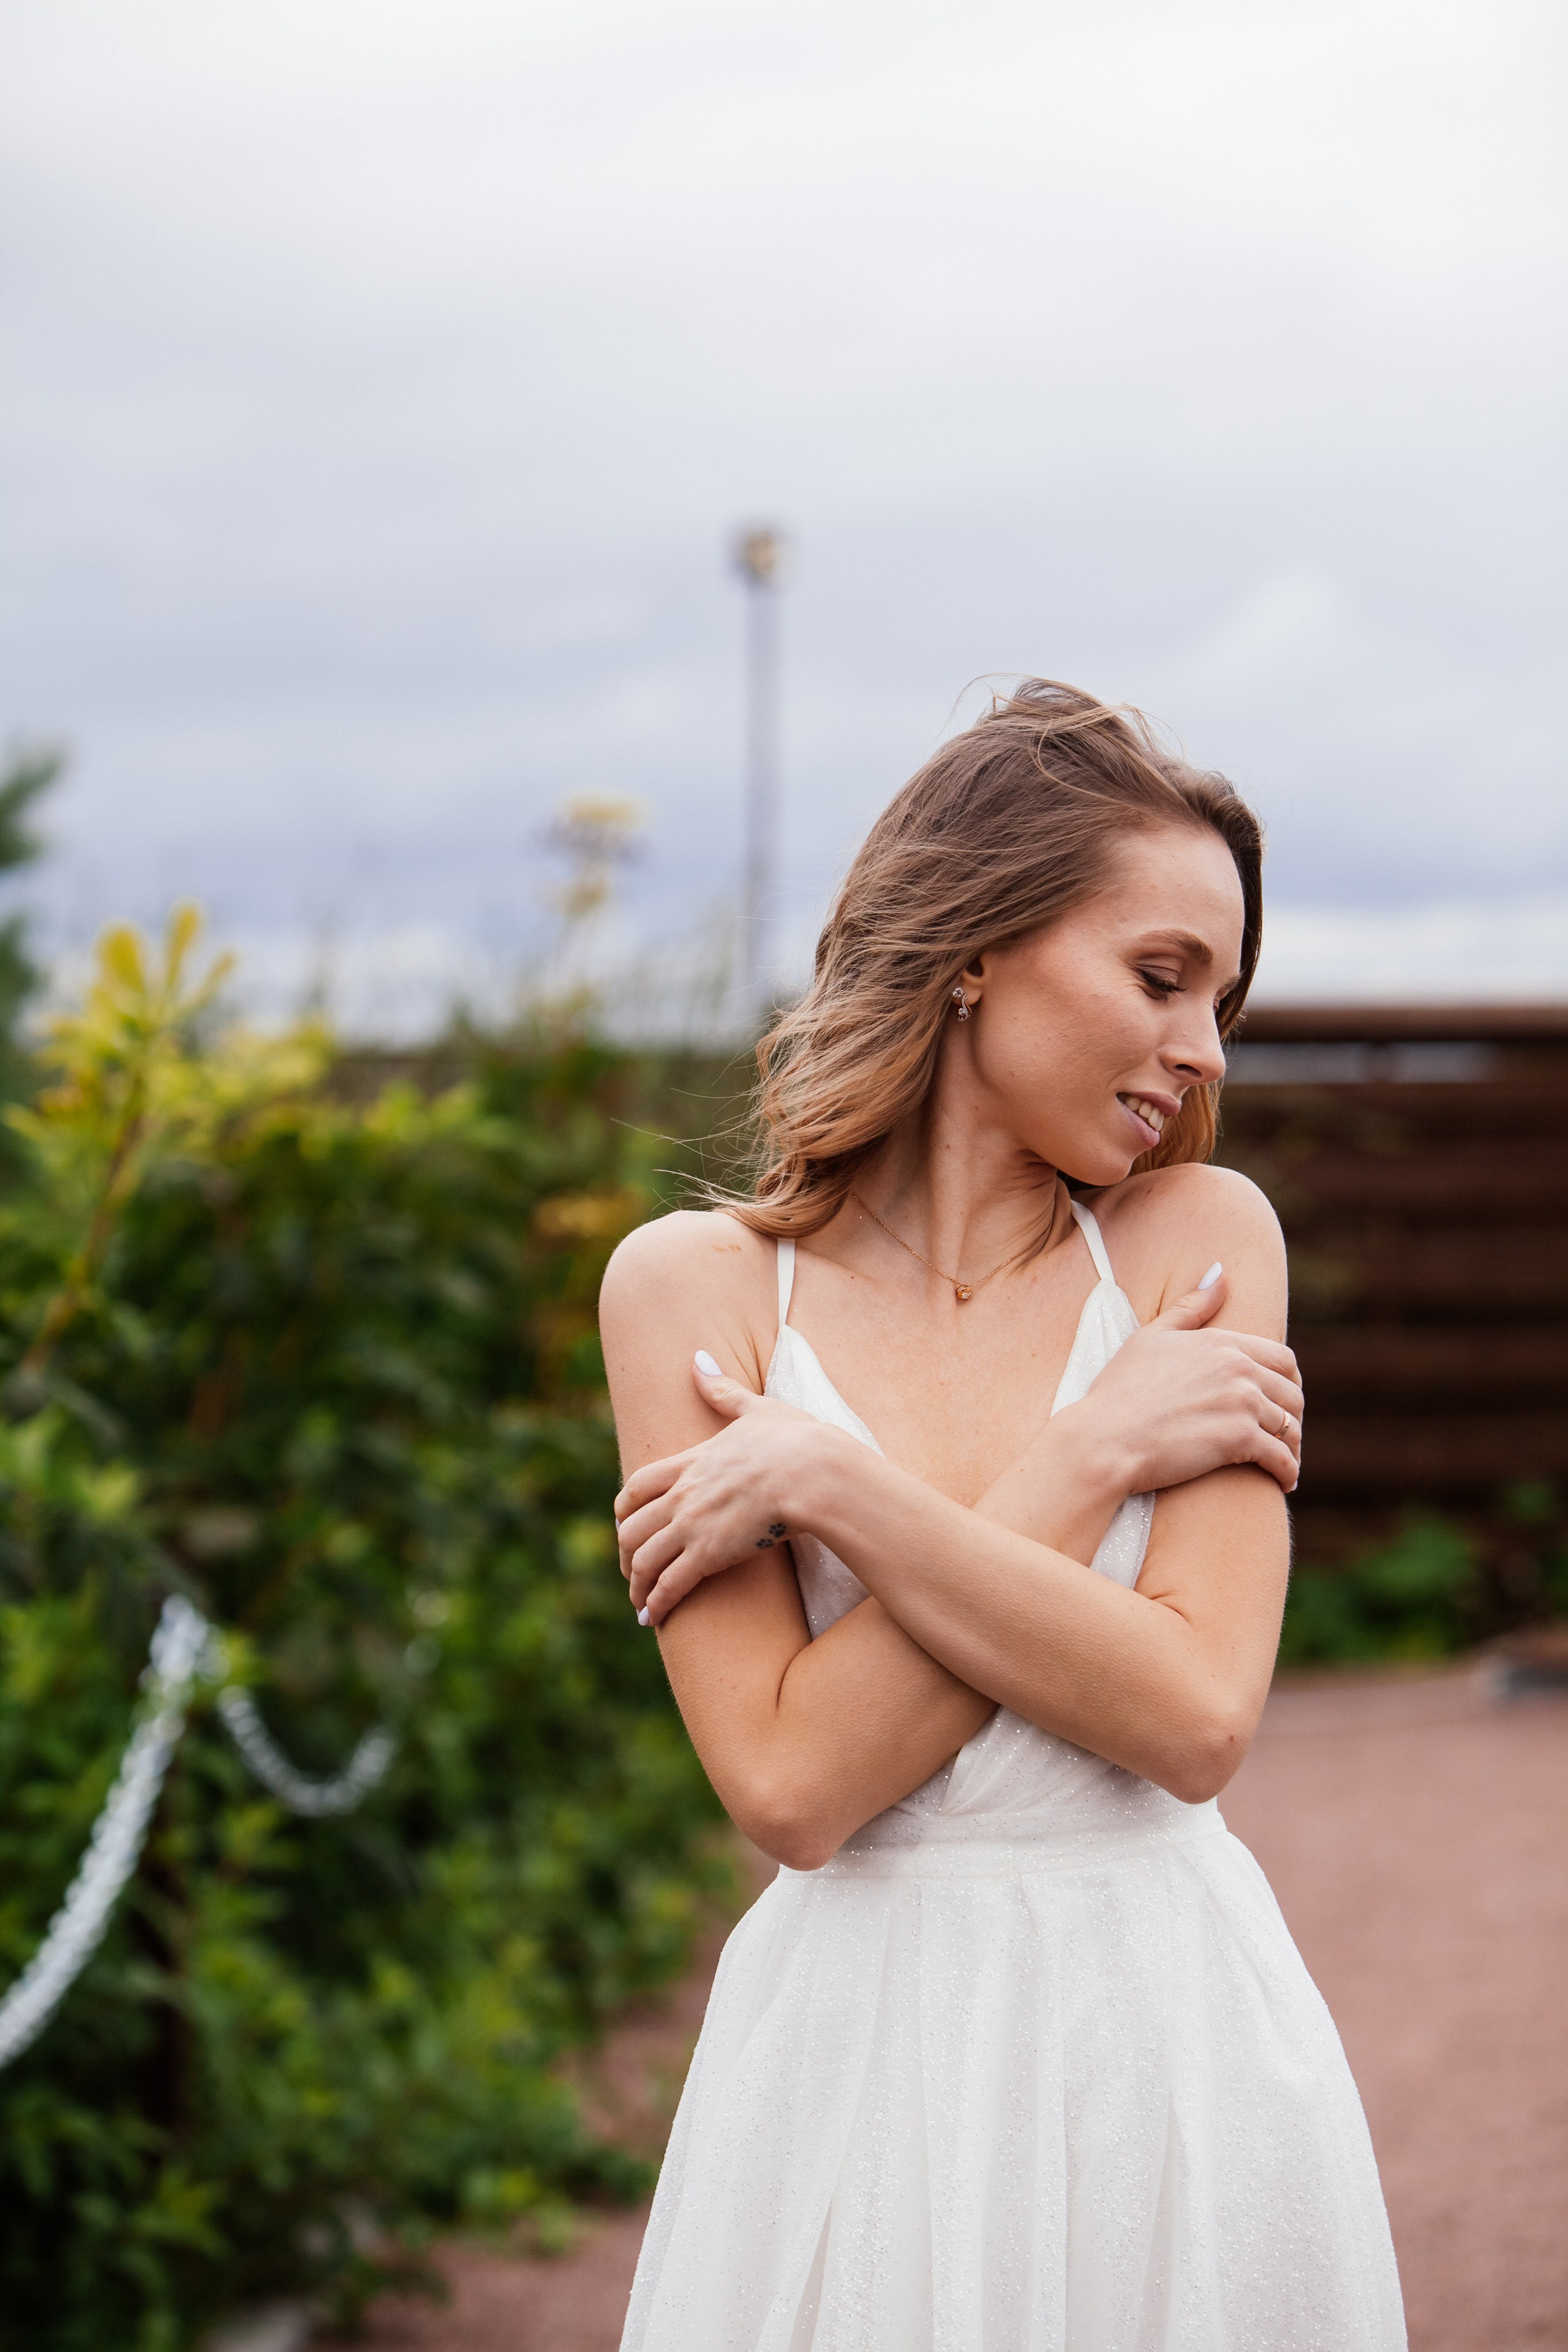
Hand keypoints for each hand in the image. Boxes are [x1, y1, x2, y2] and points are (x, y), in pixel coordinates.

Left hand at [614, 1358, 834, 1625]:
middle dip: (627, 1551)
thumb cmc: (798, 1441)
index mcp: (693, 1461)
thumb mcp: (758, 1407)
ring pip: (644, 1558)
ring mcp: (693, 1524)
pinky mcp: (709, 1553)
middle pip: (632, 1526)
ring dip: (638, 1584)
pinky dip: (657, 1603)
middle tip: (632, 1571)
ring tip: (641, 1604)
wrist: (816, 1473)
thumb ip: (724, 1390)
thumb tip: (697, 1358)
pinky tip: (654, 1619)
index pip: (639, 1484)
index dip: (625, 1508)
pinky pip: (669, 1583)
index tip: (623, 1522)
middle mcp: (684, 1494)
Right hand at [1064, 1266, 1303, 1495]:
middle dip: (1293, 1416)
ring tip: (1285, 1462)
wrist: (1104, 1437)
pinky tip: (1283, 1482)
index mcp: (1222, 1343)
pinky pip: (1282, 1458)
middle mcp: (1239, 1368)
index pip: (1282, 1359)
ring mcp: (1242, 1403)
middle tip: (1285, 1435)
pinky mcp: (1240, 1440)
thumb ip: (1191, 1307)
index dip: (1289, 1383)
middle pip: (1292, 1394)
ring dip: (1293, 1447)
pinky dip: (1288, 1472)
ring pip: (1290, 1427)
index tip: (1282, 1401)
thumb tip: (1221, 1272)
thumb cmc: (1119, 1390)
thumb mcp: (1151, 1337)